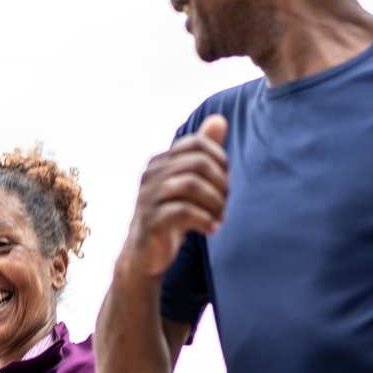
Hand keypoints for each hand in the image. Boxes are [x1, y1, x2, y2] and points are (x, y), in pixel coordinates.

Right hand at [118, 115, 228, 279]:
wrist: (146, 253)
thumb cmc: (171, 214)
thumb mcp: (188, 181)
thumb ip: (202, 152)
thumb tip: (219, 119)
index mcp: (160, 161)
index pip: (196, 144)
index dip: (219, 160)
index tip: (225, 182)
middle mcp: (151, 175)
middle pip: (197, 164)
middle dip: (220, 184)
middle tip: (225, 204)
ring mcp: (148, 198)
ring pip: (190, 186)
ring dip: (214, 203)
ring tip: (220, 217)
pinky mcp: (150, 222)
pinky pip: (182, 212)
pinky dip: (204, 220)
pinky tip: (212, 229)